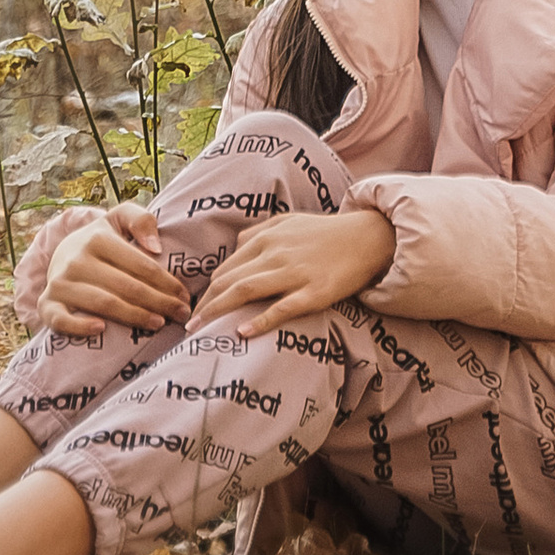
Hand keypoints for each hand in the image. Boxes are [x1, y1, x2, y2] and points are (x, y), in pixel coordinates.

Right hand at [38, 201, 189, 340]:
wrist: (61, 255)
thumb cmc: (100, 240)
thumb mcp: (119, 219)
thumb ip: (141, 220)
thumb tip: (156, 247)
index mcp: (98, 238)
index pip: (141, 265)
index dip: (167, 282)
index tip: (185, 296)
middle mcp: (77, 260)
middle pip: (127, 287)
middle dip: (159, 302)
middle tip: (181, 315)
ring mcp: (60, 284)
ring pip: (104, 304)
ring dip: (134, 316)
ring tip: (158, 324)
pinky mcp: (46, 306)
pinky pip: (61, 321)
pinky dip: (80, 327)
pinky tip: (101, 330)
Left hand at [192, 207, 395, 336]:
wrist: (367, 237)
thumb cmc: (325, 232)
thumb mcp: (289, 222)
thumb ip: (259, 233)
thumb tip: (236, 247)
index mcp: (267, 236)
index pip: (226, 268)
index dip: (206, 291)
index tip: (194, 310)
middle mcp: (276, 252)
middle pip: (229, 281)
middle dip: (204, 306)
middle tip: (187, 327)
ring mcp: (295, 272)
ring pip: (246, 291)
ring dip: (217, 312)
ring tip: (199, 332)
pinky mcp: (314, 291)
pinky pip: (282, 307)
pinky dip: (260, 320)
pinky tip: (242, 332)